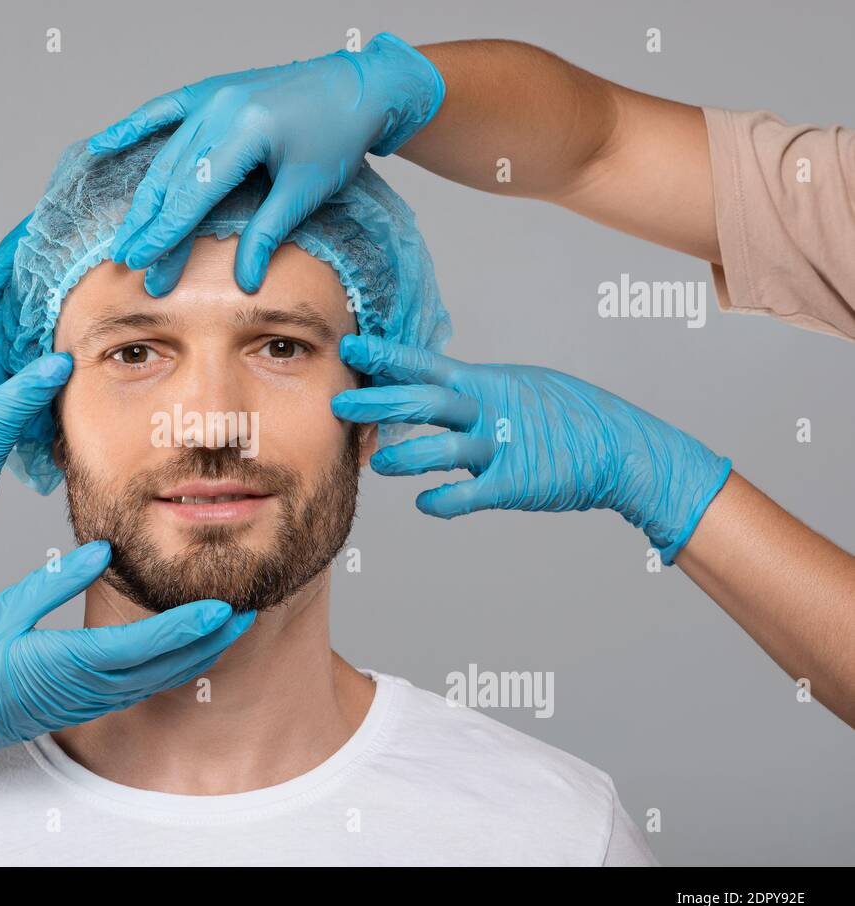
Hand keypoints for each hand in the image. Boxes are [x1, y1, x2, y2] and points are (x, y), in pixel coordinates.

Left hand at [0, 187, 72, 631]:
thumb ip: (25, 389)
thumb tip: (62, 359)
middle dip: (19, 260)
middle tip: (48, 225)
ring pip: (15, 323)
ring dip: (39, 300)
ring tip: (68, 267)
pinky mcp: (0, 396)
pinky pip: (28, 358)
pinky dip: (48, 343)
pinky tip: (70, 328)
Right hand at [0, 542, 255, 810]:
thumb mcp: (6, 611)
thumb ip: (56, 581)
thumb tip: (102, 551)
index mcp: (70, 662)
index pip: (143, 645)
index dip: (186, 627)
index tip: (221, 608)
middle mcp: (90, 686)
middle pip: (166, 665)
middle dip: (210, 640)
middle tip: (248, 610)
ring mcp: (93, 699)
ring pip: (160, 679)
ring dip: (199, 654)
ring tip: (230, 625)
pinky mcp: (90, 703)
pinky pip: (144, 685)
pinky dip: (175, 665)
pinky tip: (189, 648)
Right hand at [88, 32, 443, 294]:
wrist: (360, 86)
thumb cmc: (339, 134)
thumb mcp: (307, 189)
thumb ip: (270, 232)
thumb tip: (244, 280)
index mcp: (245, 130)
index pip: (192, 194)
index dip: (164, 233)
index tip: (140, 261)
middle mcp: (220, 108)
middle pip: (173, 178)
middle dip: (150, 224)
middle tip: (128, 261)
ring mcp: (213, 96)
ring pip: (167, 154)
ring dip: (146, 197)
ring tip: (127, 233)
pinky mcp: (213, 90)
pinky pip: (163, 109)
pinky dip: (133, 127)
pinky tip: (104, 144)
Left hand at [331, 335, 731, 562]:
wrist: (621, 448)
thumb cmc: (566, 416)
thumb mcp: (518, 387)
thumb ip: (473, 390)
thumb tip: (431, 386)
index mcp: (486, 383)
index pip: (427, 364)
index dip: (387, 356)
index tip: (351, 346)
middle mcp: (490, 409)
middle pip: (423, 402)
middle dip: (378, 402)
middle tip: (338, 402)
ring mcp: (503, 446)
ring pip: (443, 449)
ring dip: (404, 457)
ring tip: (376, 462)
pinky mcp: (516, 482)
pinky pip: (471, 494)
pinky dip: (444, 501)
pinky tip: (424, 505)